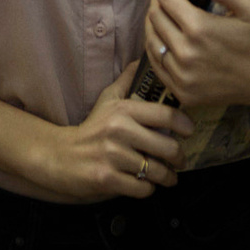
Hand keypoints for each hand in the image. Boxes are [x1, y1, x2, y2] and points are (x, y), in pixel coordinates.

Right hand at [39, 62, 194, 201]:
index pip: (166, 115)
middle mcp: (118, 131)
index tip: (188, 132)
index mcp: (122, 110)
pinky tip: (145, 183)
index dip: (184, 125)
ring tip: (168, 176)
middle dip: (179, 158)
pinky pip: (143, 189)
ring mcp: (112, 156)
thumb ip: (126, 80)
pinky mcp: (107, 179)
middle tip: (180, 160)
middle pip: (167, 147)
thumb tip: (142, 60)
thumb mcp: (107, 99)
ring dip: (167, 177)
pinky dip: (148, 189)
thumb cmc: (91, 128)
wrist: (60, 156)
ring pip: (157, 171)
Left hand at [143, 0, 249, 109]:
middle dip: (157, 0)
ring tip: (161, 13)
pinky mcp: (181, 92)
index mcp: (199, 28)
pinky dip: (155, 48)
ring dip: (152, 23)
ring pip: (151, 41)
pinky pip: (156, 65)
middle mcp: (185, 53)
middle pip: (155, 18)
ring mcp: (181, 76)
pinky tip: (163, 38)